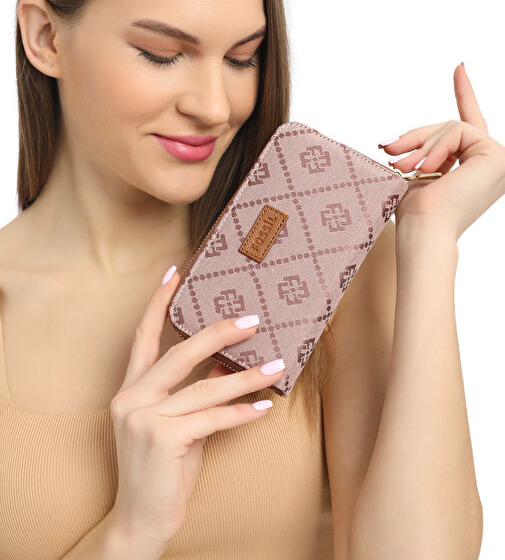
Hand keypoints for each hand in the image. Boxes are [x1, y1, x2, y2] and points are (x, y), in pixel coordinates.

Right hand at [108, 269, 283, 550]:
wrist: (140, 521)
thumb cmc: (161, 469)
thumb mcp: (178, 424)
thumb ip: (195, 392)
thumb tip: (227, 363)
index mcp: (131, 389)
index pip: (143, 336)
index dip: (158, 303)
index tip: (175, 272)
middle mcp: (132, 398)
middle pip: (178, 353)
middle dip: (217, 332)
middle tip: (252, 318)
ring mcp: (144, 419)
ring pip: (204, 388)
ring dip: (245, 376)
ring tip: (276, 364)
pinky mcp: (162, 440)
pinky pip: (212, 419)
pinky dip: (241, 412)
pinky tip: (264, 405)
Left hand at [378, 62, 504, 239]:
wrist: (424, 232)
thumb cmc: (414, 214)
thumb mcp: (412, 173)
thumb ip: (416, 153)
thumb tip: (391, 143)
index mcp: (473, 170)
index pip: (467, 125)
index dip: (464, 93)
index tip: (459, 66)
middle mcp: (490, 164)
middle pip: (450, 127)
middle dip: (415, 136)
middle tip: (387, 151)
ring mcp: (497, 160)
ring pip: (451, 127)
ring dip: (420, 145)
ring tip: (401, 168)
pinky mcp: (496, 156)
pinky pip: (457, 131)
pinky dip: (435, 147)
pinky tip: (424, 169)